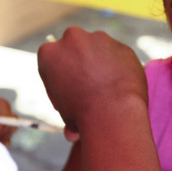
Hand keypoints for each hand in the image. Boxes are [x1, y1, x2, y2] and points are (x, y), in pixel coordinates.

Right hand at [37, 27, 146, 141]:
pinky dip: (121, 69)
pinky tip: (122, 86)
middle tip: (89, 88)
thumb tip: (72, 132)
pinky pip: (120, 58)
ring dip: (102, 65)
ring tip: (108, 90)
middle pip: (76, 51)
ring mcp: (100, 39)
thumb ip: (69, 110)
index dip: (61, 79)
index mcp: (49, 53)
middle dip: (81, 65)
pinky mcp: (122, 46)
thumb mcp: (65, 113)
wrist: (112, 110)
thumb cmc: (82, 114)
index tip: (69, 92)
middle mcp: (72, 38)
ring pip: (99, 52)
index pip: (53, 62)